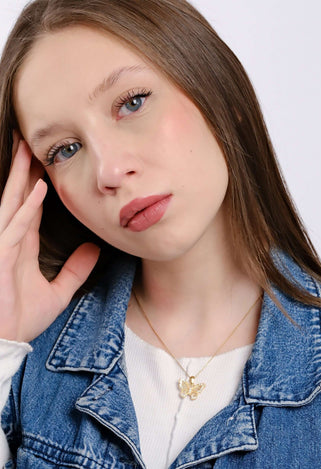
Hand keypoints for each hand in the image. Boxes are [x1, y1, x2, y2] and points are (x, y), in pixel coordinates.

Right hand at [0, 133, 99, 342]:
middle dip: (23, 169)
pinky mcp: (0, 257)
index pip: (29, 207)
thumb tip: (96, 249)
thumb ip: (75, 269)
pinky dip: (26, 208)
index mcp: (21, 245)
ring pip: (13, 204)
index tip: (45, 163)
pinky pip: (14, 228)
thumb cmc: (21, 318)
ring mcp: (2, 246)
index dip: (36, 184)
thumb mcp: (57, 292)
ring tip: (28, 150)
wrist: (5, 343)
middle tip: (29, 141)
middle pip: (18, 197)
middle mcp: (10, 240)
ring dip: (21, 177)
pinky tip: (38, 190)